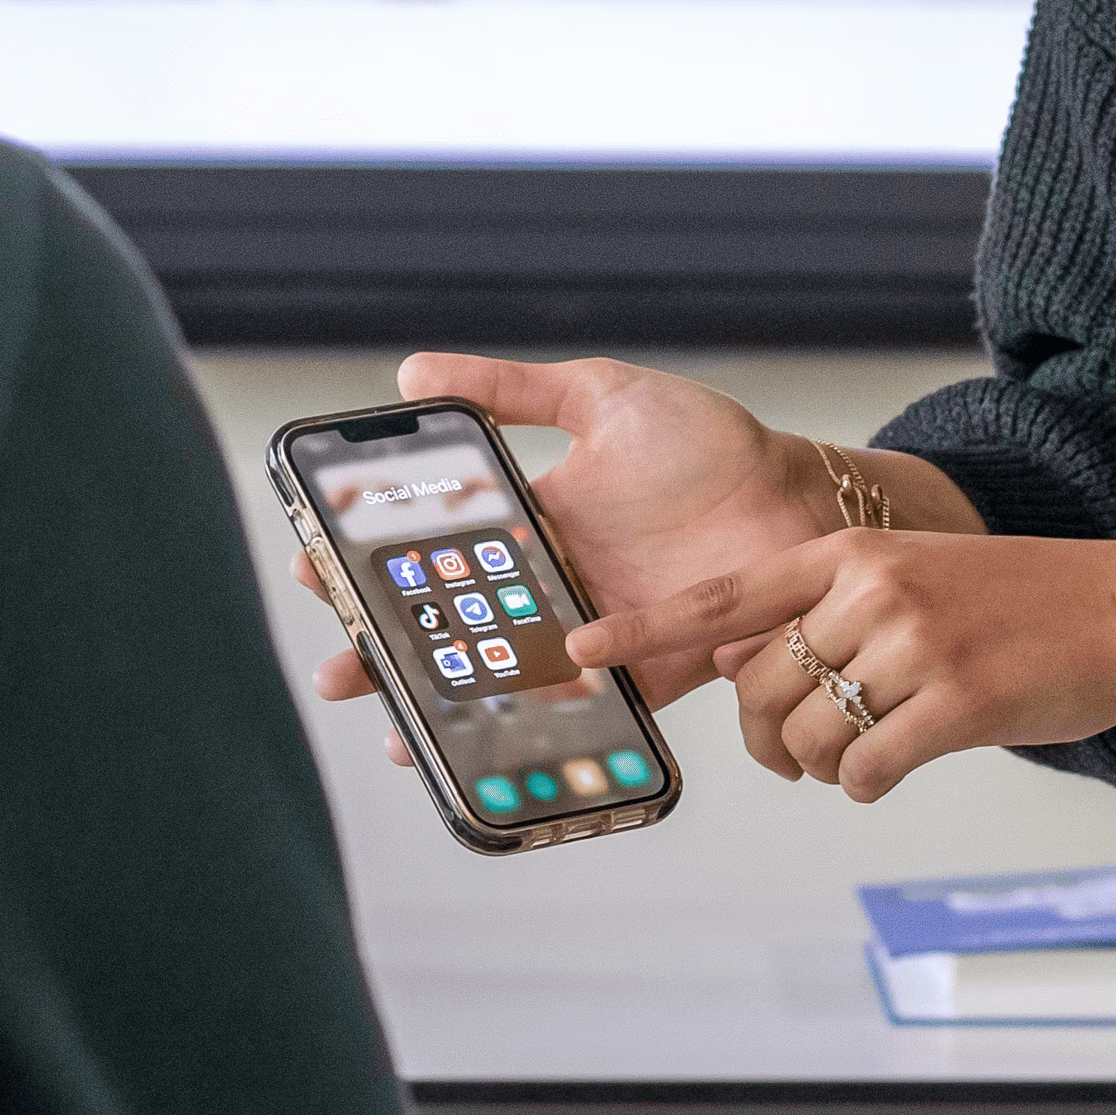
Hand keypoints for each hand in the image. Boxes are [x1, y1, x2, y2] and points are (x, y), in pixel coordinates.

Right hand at [294, 355, 830, 720]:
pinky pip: (588, 707)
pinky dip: (544, 726)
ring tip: (403, 733)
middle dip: (393, 652)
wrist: (797, 495)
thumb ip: (511, 390)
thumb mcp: (600, 396)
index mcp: (536, 518)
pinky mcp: (647, 669)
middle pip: (458, 624)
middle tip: (340, 671)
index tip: (317, 565)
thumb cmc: (708, 442)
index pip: (441, 546)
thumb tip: (410, 373)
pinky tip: (501, 742)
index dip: (379, 561)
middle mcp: (556, 581)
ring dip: (451, 706)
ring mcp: (597, 629)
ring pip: (506, 676)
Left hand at [565, 531, 1115, 802]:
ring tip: (864, 757)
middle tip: (801, 759)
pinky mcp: (956, 699)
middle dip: (769, 743)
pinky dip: (868, 784)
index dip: (647, 627)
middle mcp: (871, 588)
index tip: (581, 647)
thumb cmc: (1009, 602)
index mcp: (848, 551)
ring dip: (825, 768)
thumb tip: (746, 677)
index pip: (725, 594)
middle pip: (762, 690)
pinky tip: (893, 770)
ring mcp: (913, 641)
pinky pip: (868, 769)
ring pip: (812, 738)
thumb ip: (829, 613)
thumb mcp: (908, 576)